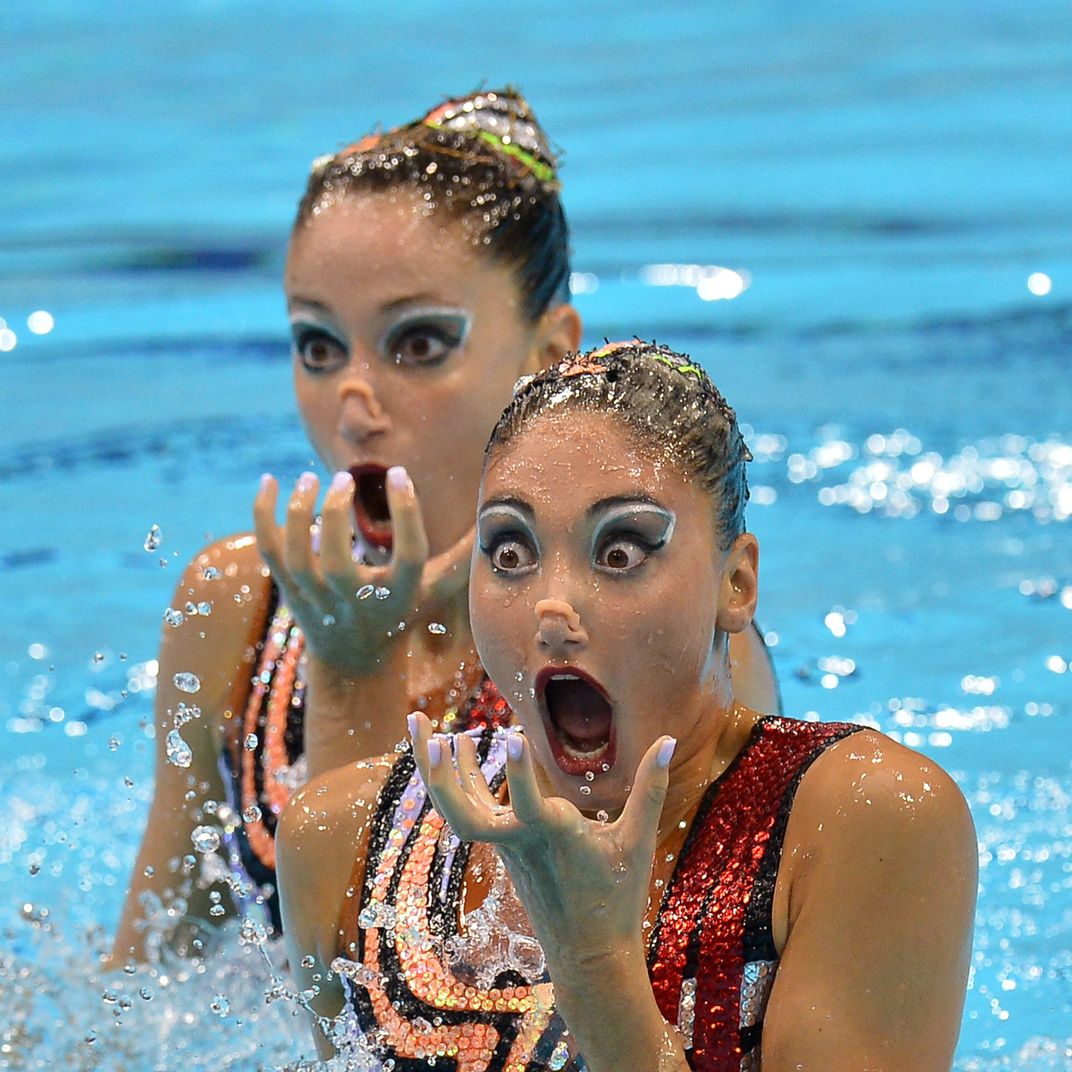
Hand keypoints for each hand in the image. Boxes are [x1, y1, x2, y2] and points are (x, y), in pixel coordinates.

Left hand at [253, 468, 472, 676]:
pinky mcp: (289, 588)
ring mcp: (317, 596)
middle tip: (347, 479)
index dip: (407, 511)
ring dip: (299, 513)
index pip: (408, 553)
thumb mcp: (435, 588)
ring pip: (298, 555)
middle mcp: (355, 599)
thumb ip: (462, 556)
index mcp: (397, 594)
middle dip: (338, 515)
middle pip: (338, 561)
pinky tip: (269, 482)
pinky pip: (269, 549)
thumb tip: (493, 517)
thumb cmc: (401, 611)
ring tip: (309, 479)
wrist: (354, 659)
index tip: (401, 474)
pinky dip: (263, 516)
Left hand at [408, 713, 675, 975]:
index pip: (529, 806)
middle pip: (462, 814)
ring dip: (437, 772)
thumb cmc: (617, 897)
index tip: (510, 734)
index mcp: (557, 839)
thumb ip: (651, 788)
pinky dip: (457, 781)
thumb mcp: (638, 841)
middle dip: (439, 774)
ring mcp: (506, 848)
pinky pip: (470, 811)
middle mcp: (521, 843)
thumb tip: (671, 740)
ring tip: (428, 728)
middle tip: (425, 729)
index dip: (517, 773)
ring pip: (456, 812)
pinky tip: (457, 752)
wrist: (589, 955)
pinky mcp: (503, 849)